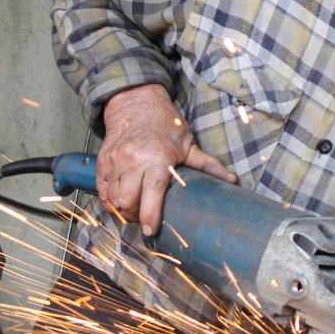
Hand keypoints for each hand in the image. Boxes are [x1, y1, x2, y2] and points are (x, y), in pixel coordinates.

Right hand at [97, 84, 234, 234]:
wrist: (134, 103)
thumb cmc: (164, 125)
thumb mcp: (188, 144)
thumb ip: (208, 165)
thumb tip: (231, 180)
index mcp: (157, 156)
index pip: (152, 189)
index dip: (150, 213)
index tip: (151, 230)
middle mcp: (133, 159)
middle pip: (127, 199)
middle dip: (135, 215)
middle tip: (145, 216)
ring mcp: (115, 160)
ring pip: (113, 198)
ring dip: (123, 209)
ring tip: (134, 208)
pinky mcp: (103, 161)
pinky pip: (102, 190)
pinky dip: (110, 199)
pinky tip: (121, 198)